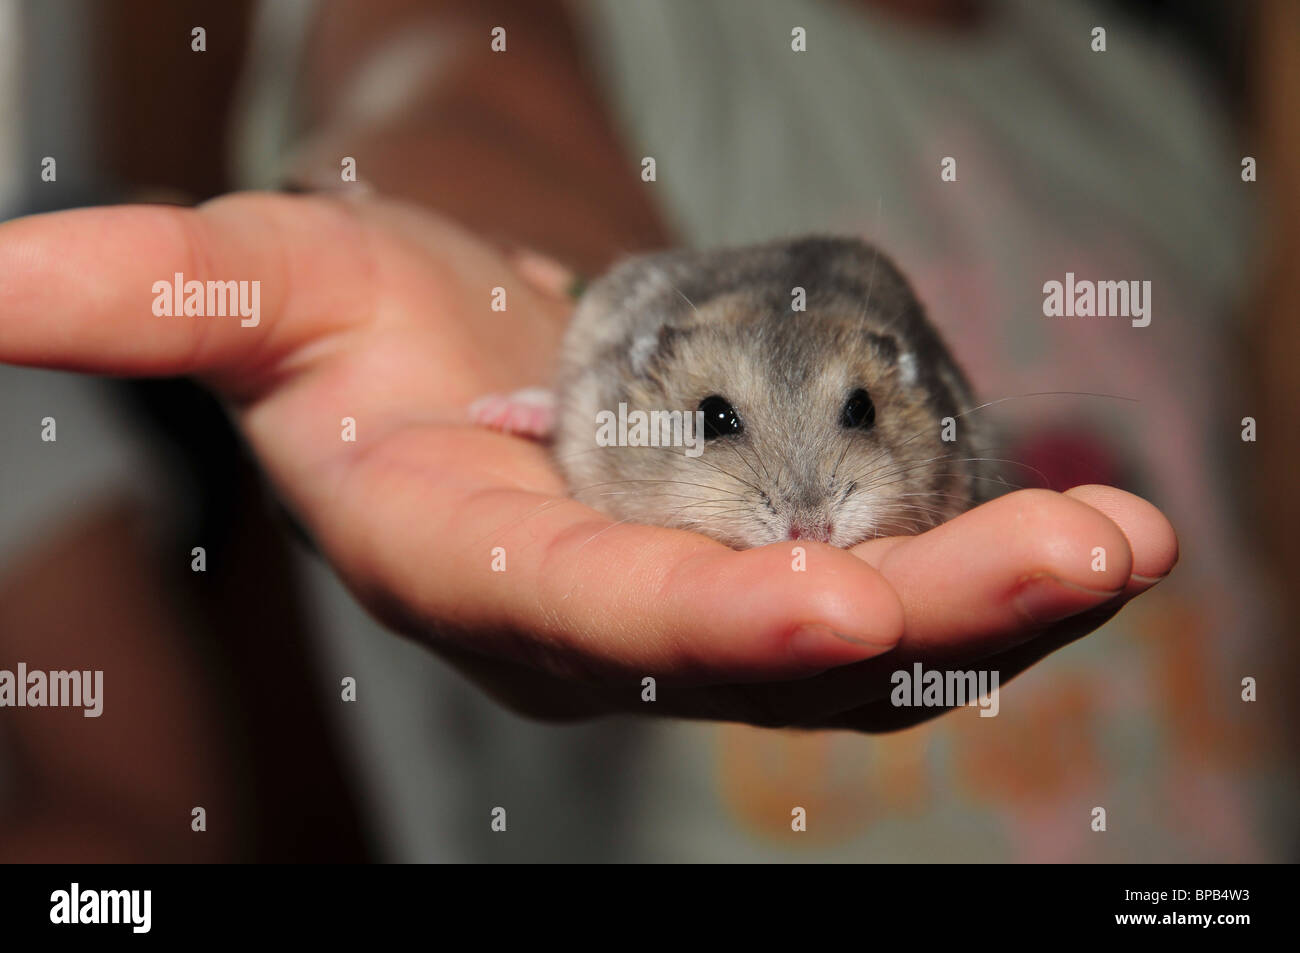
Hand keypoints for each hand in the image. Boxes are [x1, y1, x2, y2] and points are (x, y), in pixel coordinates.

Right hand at [0, 192, 1177, 727]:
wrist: (460, 341)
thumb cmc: (365, 316)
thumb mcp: (260, 281)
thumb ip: (143, 292)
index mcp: (474, 565)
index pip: (591, 615)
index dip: (704, 624)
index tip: (845, 612)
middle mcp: (594, 618)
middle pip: (765, 645)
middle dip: (927, 620)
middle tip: (1085, 560)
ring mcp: (695, 600)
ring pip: (860, 640)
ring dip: (999, 604)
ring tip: (1128, 546)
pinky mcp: (766, 561)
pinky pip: (894, 590)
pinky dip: (997, 568)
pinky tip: (1100, 531)